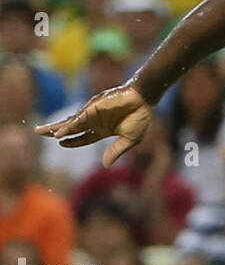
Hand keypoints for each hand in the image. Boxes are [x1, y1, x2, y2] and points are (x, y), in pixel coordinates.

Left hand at [36, 82, 152, 167]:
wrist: (144, 99)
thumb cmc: (140, 117)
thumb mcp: (129, 140)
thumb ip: (116, 151)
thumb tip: (105, 165)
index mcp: (104, 129)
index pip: (84, 137)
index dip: (72, 141)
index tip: (60, 143)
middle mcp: (95, 121)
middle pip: (72, 128)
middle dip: (55, 131)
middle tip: (39, 132)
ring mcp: (93, 113)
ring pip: (71, 123)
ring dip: (56, 128)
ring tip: (40, 132)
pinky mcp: (94, 108)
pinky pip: (78, 119)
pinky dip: (68, 127)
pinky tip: (58, 133)